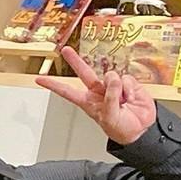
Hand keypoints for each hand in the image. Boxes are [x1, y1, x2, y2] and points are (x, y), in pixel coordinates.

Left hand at [40, 45, 154, 145]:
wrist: (141, 129)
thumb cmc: (121, 128)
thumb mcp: (110, 117)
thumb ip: (110, 97)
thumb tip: (113, 78)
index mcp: (88, 102)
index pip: (67, 91)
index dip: (53, 85)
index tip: (39, 79)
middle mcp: (98, 91)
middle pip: (84, 72)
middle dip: (75, 60)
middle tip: (65, 50)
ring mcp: (113, 86)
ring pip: (111, 75)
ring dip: (118, 87)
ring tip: (123, 101)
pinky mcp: (128, 83)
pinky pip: (127, 78)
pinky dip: (130, 88)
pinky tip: (131, 97)